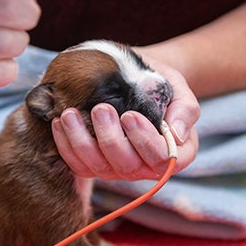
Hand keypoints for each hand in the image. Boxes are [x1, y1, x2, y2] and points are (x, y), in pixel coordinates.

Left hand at [51, 55, 199, 180]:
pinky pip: (78, 164)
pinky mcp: (94, 163)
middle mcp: (145, 167)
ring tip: (70, 114)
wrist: (135, 77)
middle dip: (110, 139)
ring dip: (81, 142)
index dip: (145, 141)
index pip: (162, 159)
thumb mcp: (179, 88)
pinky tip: (59, 121)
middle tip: (101, 109)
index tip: (130, 115)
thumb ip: (185, 109)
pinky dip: (65, 145)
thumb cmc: (160, 83)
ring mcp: (117, 168)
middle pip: (127, 166)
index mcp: (174, 153)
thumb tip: (176, 134)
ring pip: (98, 167)